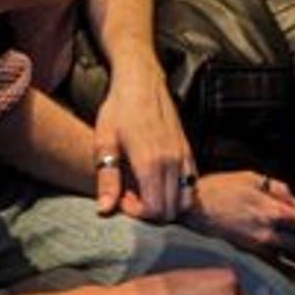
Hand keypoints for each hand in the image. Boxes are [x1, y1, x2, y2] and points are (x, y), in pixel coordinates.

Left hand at [94, 65, 195, 222]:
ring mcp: (184, 156)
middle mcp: (173, 161)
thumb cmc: (118, 110)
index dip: (137, 212)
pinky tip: (157, 180)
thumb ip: (107, 179)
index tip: (121, 197)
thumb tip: (104, 210)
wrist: (142, 82)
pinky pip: (191, 184)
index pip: (154, 209)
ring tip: (143, 190)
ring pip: (184, 200)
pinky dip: (177, 192)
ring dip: (165, 203)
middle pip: (170, 209)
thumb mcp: (104, 142)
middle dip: (150, 211)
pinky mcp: (189, 151)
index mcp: (151, 162)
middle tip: (130, 195)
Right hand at [187, 171, 294, 258]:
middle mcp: (268, 232)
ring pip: (287, 253)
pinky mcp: (247, 251)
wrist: (195, 209)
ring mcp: (257, 244)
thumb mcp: (252, 178)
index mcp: (272, 211)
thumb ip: (278, 189)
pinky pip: (272, 254)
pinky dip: (280, 252)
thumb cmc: (222, 189)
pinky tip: (284, 248)